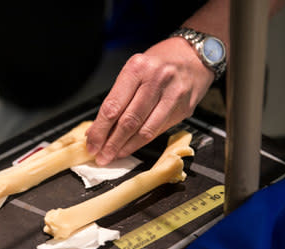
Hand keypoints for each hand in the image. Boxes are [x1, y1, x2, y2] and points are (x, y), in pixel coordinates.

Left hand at [86, 37, 214, 164]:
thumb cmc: (157, 64)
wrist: (192, 56)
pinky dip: (141, 143)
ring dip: (126, 147)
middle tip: (101, 156)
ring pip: (145, 131)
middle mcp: (157, 80)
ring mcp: (173, 95)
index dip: (100, 130)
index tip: (91, 143)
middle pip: (128, 121)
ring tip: (113, 155)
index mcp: (137, 68)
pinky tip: (131, 147)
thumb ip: (116, 99)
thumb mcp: (133, 72)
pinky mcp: (184, 109)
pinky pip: (158, 131)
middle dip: (111, 143)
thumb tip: (98, 129)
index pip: (113, 106)